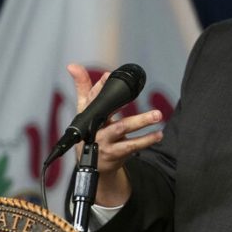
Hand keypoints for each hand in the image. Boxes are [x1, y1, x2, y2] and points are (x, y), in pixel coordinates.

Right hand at [67, 63, 163, 206]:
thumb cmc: (90, 131)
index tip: (107, 75)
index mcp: (88, 115)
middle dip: (118, 98)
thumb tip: (72, 65)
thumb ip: (82, 87)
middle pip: (109, 113)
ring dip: (141, 121)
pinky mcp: (116, 153)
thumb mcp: (85, 110)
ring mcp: (105, 141)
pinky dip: (146, 140)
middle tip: (137, 94)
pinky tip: (158, 134)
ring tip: (158, 115)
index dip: (98, 86)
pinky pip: (132, 145)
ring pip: (123, 129)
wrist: (93, 166)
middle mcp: (95, 128)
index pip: (92, 98)